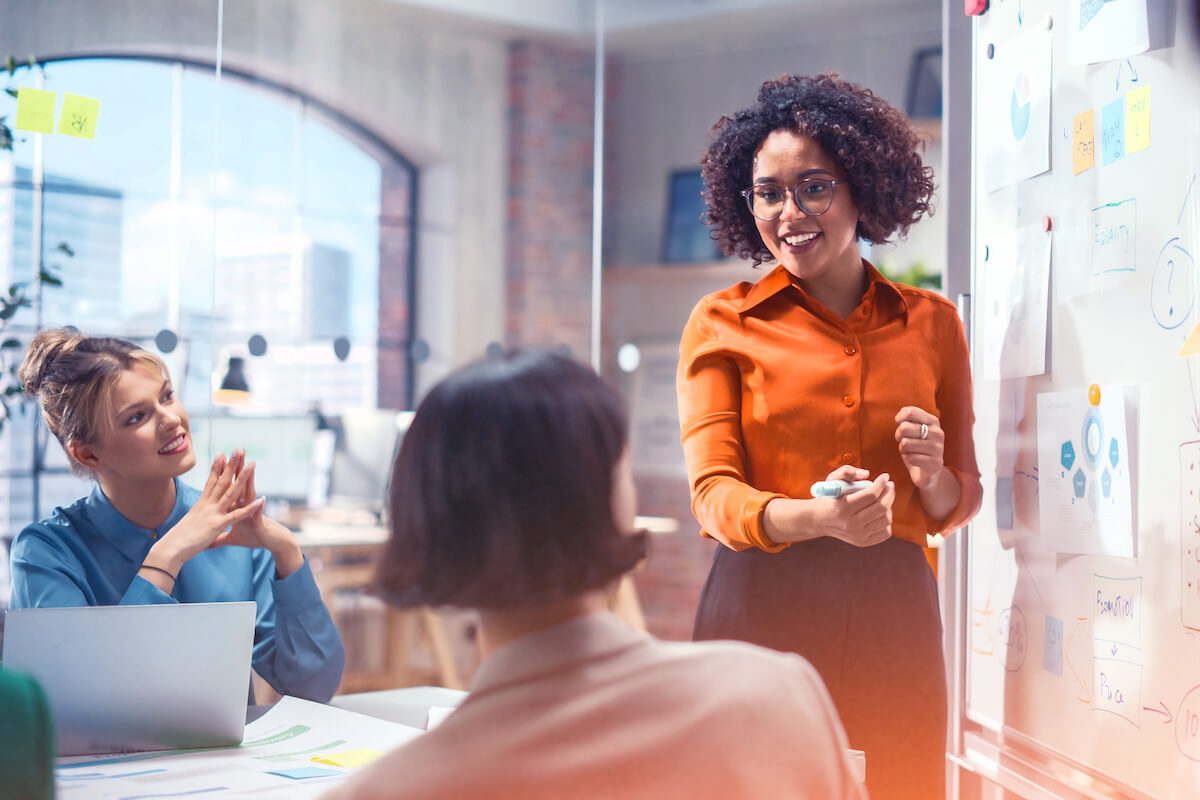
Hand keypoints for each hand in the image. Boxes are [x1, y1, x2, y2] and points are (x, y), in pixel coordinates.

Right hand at [155, 451, 264, 570]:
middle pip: (221, 481)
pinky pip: (237, 515)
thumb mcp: (188, 525)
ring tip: (252, 465)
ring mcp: (212, 514)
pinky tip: (261, 501)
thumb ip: (195, 520)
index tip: (222, 454)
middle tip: (240, 450)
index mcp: (200, 505)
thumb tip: (194, 519)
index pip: (210, 482)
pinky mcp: (217, 525)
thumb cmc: (176, 540)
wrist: (170, 549)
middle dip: (231, 465)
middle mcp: (207, 505)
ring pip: (231, 492)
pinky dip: (250, 508)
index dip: (217, 468)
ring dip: (242, 478)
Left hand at [210, 458, 303, 576]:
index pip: (228, 487)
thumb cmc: (254, 538)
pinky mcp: (259, 521)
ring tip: (250, 465)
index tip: (219, 459)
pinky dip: (259, 507)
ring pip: (250, 493)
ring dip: (250, 480)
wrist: (272, 542)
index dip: (223, 474)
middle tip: (236, 451)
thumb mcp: (233, 538)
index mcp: (236, 507)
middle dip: (237, 468)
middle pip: (239, 484)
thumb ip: (219, 538)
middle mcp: (245, 505)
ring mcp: (253, 511)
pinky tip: (262, 499)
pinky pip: (258, 513)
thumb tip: (207, 541)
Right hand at [808, 466, 893, 547]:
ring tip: (884, 498)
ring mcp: (858, 535)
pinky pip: (886, 532)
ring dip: (888, 506)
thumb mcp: (831, 480)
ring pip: (886, 519)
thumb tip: (867, 474)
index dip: (881, 483)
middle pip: (881, 507)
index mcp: (842, 508)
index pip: (871, 495)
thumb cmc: (828, 497)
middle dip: (889, 493)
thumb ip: (846, 471)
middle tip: (890, 485)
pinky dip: (886, 520)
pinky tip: (881, 512)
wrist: (819, 520)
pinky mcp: (863, 542)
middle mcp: (851, 524)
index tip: (885, 476)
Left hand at [894, 406, 944, 489]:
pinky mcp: (935, 463)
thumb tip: (900, 415)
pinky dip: (909, 460)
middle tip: (903, 441)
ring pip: (905, 443)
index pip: (911, 412)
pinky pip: (911, 458)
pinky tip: (916, 461)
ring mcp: (938, 448)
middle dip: (898, 436)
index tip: (899, 423)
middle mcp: (938, 432)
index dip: (900, 418)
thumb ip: (907, 419)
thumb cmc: (916, 447)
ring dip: (903, 449)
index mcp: (933, 421)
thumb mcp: (912, 430)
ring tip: (910, 451)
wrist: (928, 472)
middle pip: (904, 428)